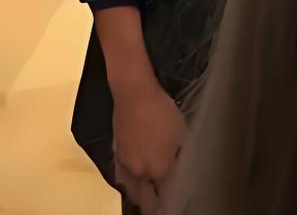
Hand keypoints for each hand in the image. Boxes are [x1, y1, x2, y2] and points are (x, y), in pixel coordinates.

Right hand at [112, 78, 186, 212]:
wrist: (134, 93)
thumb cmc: (162, 111)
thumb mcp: (181, 134)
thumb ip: (180, 158)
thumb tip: (178, 169)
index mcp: (160, 170)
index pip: (166, 194)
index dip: (172, 197)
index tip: (174, 198)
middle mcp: (141, 172)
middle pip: (144, 200)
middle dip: (151, 204)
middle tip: (158, 203)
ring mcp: (125, 163)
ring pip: (130, 189)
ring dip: (138, 194)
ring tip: (145, 192)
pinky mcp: (116, 152)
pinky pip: (121, 174)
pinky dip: (127, 179)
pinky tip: (132, 174)